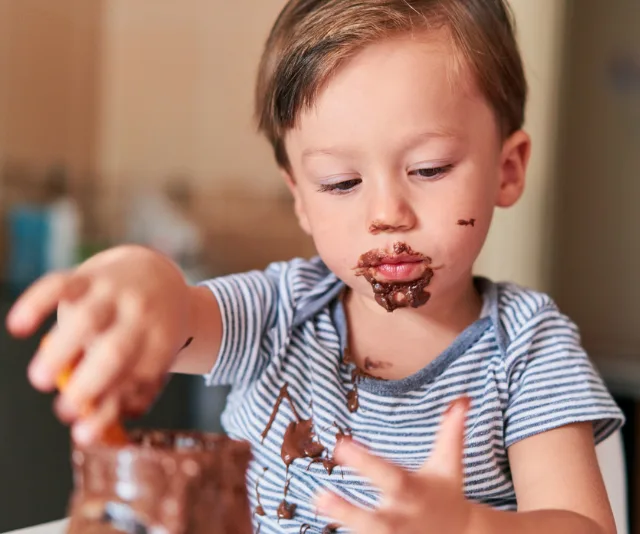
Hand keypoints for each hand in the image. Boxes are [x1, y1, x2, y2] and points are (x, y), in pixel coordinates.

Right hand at [6, 245, 191, 443]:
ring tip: (40, 381)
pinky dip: (36, 303)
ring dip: (61, 352)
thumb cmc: (150, 331)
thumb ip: (131, 392)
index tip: (87, 430)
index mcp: (161, 340)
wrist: (156, 275)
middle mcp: (139, 316)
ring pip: (87, 319)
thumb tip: (98, 432)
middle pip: (116, 351)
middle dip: (89, 384)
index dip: (113, 405)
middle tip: (64, 412)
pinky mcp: (87, 278)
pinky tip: (18, 327)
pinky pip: (60, 285)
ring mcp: (113, 294)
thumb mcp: (154, 357)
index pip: (140, 375)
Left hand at [316, 398, 472, 533]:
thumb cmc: (446, 490)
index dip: (364, 462)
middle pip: (374, 520)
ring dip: (342, 520)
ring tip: (317, 502)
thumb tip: (463, 399)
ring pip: (367, 533)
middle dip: (348, 511)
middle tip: (319, 496)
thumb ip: (452, 430)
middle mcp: (402, 517)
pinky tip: (326, 523)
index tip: (340, 445)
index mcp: (414, 491)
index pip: (388, 476)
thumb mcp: (449, 461)